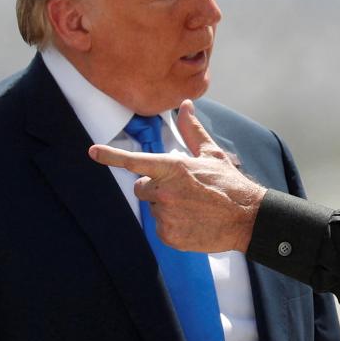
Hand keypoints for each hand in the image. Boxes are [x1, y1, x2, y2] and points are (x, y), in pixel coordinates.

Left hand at [88, 99, 266, 252]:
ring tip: (192, 206)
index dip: (111, 156)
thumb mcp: (211, 153)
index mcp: (173, 168)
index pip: (135, 162)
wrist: (246, 218)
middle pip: (142, 187)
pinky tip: (192, 221)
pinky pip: (160, 227)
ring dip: (166, 207)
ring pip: (153, 208)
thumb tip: (185, 106)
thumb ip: (192, 130)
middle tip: (183, 191)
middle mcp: (165, 192)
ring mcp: (166, 215)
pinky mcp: (168, 235)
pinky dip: (172, 225)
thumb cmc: (229, 184)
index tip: (93, 151)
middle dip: (156, 187)